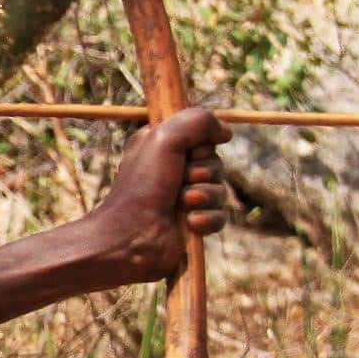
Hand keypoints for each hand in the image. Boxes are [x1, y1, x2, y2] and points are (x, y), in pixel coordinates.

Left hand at [87, 106, 231, 283]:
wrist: (132, 236)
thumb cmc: (143, 185)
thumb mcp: (165, 138)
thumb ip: (198, 121)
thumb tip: (226, 132)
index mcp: (163, 147)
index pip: (203, 137)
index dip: (201, 145)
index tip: (186, 152)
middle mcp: (175, 171)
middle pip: (216, 163)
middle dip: (204, 172)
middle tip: (182, 180)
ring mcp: (185, 199)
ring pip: (221, 190)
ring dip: (204, 196)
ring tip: (182, 204)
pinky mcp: (194, 224)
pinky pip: (221, 216)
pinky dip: (207, 219)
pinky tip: (190, 223)